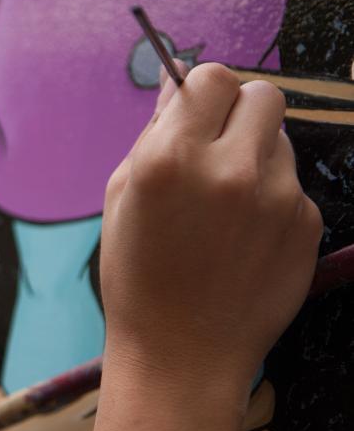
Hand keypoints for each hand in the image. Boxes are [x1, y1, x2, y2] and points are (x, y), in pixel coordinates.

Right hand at [100, 62, 321, 399]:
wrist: (182, 353)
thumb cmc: (138, 276)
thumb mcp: (123, 197)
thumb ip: (154, 132)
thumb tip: (178, 77)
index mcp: (170, 159)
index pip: (212, 77)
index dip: (203, 92)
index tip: (195, 115)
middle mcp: (229, 169)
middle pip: (262, 94)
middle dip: (238, 113)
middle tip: (216, 150)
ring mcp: (277, 197)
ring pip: (280, 141)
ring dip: (256, 157)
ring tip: (226, 208)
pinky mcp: (307, 224)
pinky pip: (293, 186)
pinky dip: (271, 200)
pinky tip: (244, 239)